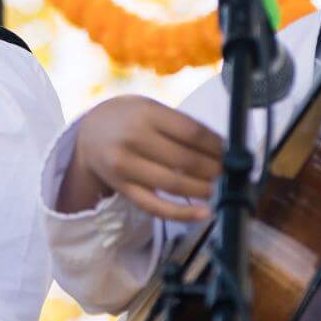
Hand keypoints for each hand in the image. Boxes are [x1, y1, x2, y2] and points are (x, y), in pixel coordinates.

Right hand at [59, 96, 219, 220]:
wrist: (88, 134)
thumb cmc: (128, 119)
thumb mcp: (150, 108)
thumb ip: (181, 125)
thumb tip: (223, 149)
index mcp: (146, 113)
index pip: (192, 132)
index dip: (218, 146)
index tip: (233, 153)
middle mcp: (133, 138)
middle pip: (186, 160)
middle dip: (216, 169)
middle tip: (232, 174)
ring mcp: (125, 166)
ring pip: (174, 184)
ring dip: (204, 190)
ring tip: (221, 189)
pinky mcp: (123, 188)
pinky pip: (155, 206)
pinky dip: (182, 213)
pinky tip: (204, 213)